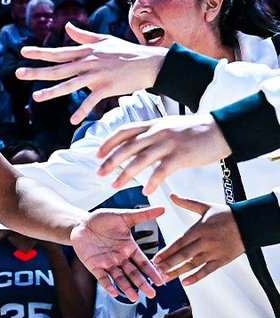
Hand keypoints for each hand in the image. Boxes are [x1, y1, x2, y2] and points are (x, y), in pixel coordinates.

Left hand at [16, 23, 165, 123]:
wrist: (149, 63)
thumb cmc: (126, 51)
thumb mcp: (104, 40)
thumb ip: (83, 36)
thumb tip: (67, 28)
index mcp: (86, 52)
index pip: (58, 53)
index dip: (40, 53)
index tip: (23, 52)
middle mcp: (88, 62)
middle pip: (58, 68)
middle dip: (37, 71)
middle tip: (19, 73)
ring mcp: (97, 75)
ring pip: (70, 84)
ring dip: (52, 92)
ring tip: (36, 98)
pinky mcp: (108, 87)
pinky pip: (92, 100)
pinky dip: (82, 110)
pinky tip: (72, 120)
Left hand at [71, 205, 166, 299]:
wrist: (82, 223)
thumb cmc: (103, 219)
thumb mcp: (124, 216)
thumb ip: (142, 215)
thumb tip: (163, 209)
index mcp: (129, 248)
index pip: (143, 262)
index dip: (151, 271)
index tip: (161, 280)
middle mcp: (120, 258)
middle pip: (133, 273)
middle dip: (142, 284)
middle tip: (152, 294)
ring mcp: (107, 263)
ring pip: (119, 278)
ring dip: (127, 288)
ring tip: (134, 298)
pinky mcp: (94, 266)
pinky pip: (102, 278)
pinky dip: (108, 285)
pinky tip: (115, 293)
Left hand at [94, 113, 229, 195]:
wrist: (220, 130)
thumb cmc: (195, 131)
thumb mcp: (169, 126)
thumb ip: (152, 134)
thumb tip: (136, 143)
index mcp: (153, 125)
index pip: (124, 131)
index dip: (108, 143)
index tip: (96, 154)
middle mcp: (157, 133)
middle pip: (127, 147)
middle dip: (110, 161)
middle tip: (98, 173)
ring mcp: (168, 143)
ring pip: (140, 159)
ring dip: (125, 174)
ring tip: (115, 185)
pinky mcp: (180, 156)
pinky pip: (162, 171)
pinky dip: (151, 182)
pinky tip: (145, 192)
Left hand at [155, 193, 243, 285]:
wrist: (250, 222)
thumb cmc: (226, 214)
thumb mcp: (205, 207)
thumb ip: (187, 203)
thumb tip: (171, 195)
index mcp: (199, 229)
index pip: (179, 242)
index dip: (166, 252)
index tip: (155, 259)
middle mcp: (205, 241)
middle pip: (183, 255)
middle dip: (168, 264)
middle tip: (156, 272)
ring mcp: (214, 252)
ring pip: (193, 264)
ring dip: (178, 272)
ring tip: (166, 278)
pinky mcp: (222, 260)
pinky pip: (207, 270)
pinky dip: (196, 277)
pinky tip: (185, 282)